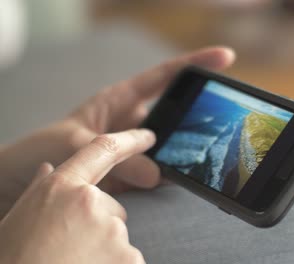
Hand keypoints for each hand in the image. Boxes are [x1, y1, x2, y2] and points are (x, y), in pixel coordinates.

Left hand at [0, 46, 234, 216]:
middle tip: (227, 114)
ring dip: (190, 149)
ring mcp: (137, 147)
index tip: (224, 57)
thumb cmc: (41, 151)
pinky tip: (190, 178)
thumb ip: (115, 155)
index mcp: (120, 99)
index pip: (164, 76)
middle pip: (177, 111)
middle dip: (201, 111)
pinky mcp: (135, 172)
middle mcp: (133, 121)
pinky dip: (176, 175)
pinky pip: (162, 171)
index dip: (194, 62)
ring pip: (172, 144)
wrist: (22, 183)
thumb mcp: (74, 144)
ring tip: (212, 151)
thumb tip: (156, 174)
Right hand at [0, 129, 154, 263]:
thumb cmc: (15, 256)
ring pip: (119, 234)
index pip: (102, 150)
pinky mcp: (128, 257)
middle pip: (113, 207)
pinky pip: (129, 257)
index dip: (130, 140)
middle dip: (101, 222)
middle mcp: (90, 201)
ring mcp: (111, 230)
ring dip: (106, 248)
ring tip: (78, 261)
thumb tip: (47, 168)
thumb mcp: (18, 217)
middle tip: (74, 244)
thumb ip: (39, 188)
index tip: (147, 137)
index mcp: (61, 187)